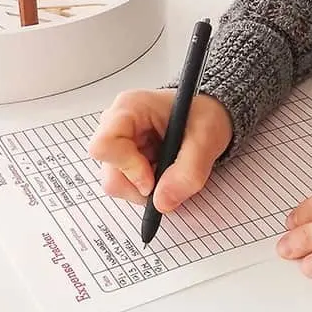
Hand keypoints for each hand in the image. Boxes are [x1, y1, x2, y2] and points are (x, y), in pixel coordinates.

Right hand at [87, 89, 232, 211]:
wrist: (206, 119)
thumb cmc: (204, 116)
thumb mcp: (206, 141)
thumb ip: (188, 172)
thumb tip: (162, 202)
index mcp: (130, 108)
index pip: (104, 145)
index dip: (127, 168)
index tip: (152, 178)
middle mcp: (117, 124)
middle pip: (109, 170)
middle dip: (139, 184)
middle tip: (167, 178)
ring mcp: (118, 142)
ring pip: (115, 182)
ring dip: (145, 187)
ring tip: (169, 172)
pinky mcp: (123, 158)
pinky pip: (126, 185)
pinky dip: (147, 187)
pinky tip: (162, 171)